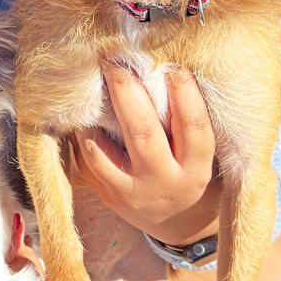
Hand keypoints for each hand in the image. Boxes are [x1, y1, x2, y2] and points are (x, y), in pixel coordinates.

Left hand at [68, 64, 221, 245]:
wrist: (170, 218)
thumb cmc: (186, 168)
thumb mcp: (198, 154)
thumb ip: (186, 121)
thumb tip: (165, 66)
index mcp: (195, 170)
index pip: (193, 128)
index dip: (185, 94)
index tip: (172, 65)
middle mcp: (163, 184)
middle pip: (142, 133)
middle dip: (126, 92)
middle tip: (115, 61)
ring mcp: (130, 193)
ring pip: (100, 150)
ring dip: (93, 114)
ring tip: (91, 84)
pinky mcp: (105, 195)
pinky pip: (86, 158)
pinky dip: (82, 132)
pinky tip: (83, 111)